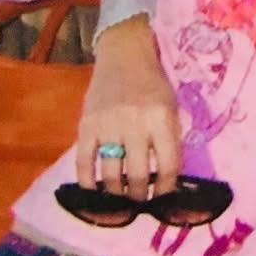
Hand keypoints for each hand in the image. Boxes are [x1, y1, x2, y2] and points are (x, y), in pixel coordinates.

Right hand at [79, 19, 181, 198]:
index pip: (168, 166)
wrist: (124, 54)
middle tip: (139, 200)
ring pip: (111, 174)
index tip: (162, 196)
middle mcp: (135, 124)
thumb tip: (165, 179)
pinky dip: (88, 182)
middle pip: (137, 175)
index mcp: (161, 119)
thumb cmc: (152, 83)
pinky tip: (94, 190)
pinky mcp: (86, 125)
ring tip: (121, 198)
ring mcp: (108, 125)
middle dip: (139, 196)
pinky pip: (84, 162)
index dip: (166, 188)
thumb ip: (169, 140)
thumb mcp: (171, 108)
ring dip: (117, 194)